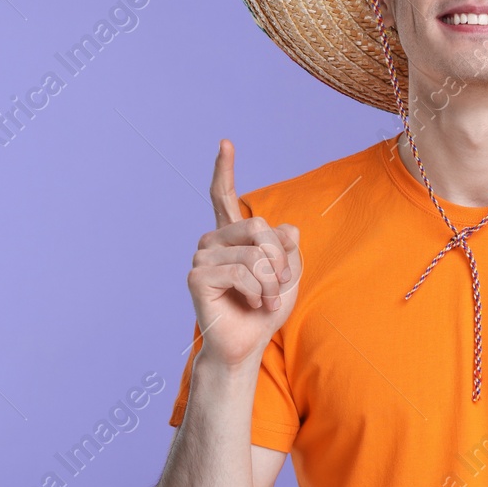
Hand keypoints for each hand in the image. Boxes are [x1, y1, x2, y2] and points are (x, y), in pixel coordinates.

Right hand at [187, 139, 302, 368]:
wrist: (249, 343)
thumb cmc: (266, 307)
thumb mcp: (289, 271)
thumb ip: (288, 244)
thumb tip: (283, 229)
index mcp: (232, 235)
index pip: (224, 196)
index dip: (225, 169)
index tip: (225, 143)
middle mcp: (212, 241)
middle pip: (259, 226)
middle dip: (280, 259)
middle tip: (280, 285)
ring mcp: (201, 257)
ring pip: (254, 253)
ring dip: (272, 282)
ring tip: (266, 300)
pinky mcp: (198, 276)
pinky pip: (243, 271)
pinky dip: (259, 291)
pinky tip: (253, 303)